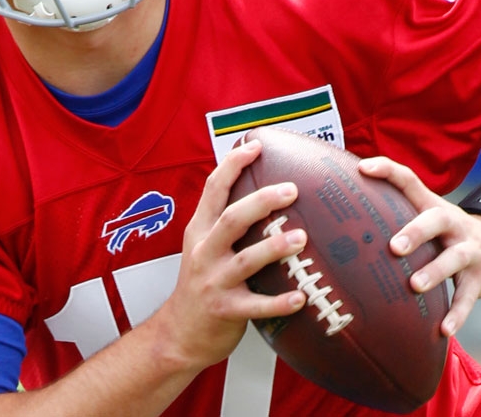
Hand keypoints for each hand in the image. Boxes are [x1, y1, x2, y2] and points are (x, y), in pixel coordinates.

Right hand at [157, 139, 308, 370]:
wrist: (178, 333)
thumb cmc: (201, 284)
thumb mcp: (203, 245)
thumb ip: (224, 220)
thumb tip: (262, 189)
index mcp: (200, 230)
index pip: (213, 189)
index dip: (233, 164)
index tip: (256, 145)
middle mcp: (204, 252)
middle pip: (231, 219)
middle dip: (261, 201)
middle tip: (292, 189)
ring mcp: (213, 282)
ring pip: (245, 260)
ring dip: (274, 248)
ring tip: (302, 238)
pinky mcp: (225, 311)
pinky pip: (256, 306)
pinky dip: (278, 302)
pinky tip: (300, 297)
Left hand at [357, 157, 480, 337]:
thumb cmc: (443, 235)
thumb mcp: (425, 217)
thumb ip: (393, 213)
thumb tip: (338, 215)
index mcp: (432, 205)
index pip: (409, 180)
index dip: (387, 170)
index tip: (363, 168)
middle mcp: (453, 223)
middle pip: (437, 219)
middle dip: (416, 232)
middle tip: (394, 247)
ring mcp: (469, 249)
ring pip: (455, 258)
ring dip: (435, 271)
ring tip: (414, 285)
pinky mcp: (480, 277)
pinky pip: (468, 296)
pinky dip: (457, 313)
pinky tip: (443, 330)